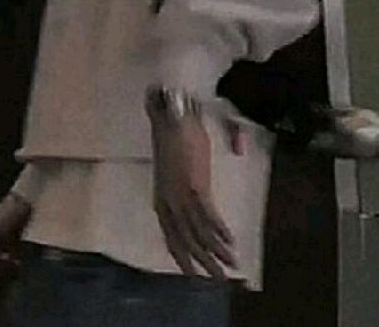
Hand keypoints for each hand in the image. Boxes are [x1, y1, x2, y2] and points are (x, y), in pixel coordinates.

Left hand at [150, 113, 236, 279]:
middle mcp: (169, 198)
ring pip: (198, 233)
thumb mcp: (177, 163)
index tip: (191, 272)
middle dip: (201, 262)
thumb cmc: (174, 132)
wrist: (174, 113)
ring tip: (230, 269)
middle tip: (217, 281)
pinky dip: (220, 233)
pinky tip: (232, 245)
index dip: (180, 254)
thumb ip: (185, 179)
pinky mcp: (196, 185)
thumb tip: (194, 192)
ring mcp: (182, 193)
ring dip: (216, 253)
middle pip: (184, 239)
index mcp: (162, 194)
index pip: (169, 233)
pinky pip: (208, 217)